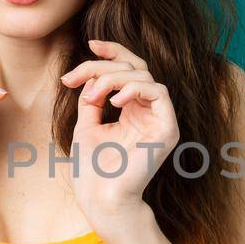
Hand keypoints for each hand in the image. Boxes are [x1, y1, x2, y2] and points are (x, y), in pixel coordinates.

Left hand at [59, 38, 178, 229]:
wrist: (101, 199)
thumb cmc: (92, 169)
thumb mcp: (86, 124)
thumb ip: (93, 97)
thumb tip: (91, 75)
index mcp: (132, 110)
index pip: (129, 69)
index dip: (112, 52)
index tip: (90, 44)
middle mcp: (149, 112)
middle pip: (135, 67)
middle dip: (103, 65)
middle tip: (76, 79)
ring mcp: (160, 120)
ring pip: (144, 76)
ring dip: (113, 79)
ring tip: (93, 96)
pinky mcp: (167, 129)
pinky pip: (159, 92)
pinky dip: (134, 89)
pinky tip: (115, 101)